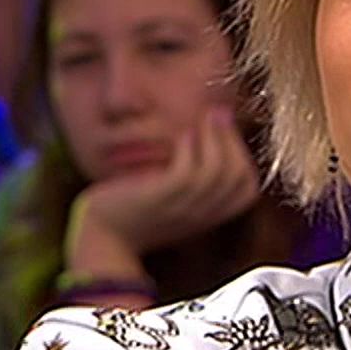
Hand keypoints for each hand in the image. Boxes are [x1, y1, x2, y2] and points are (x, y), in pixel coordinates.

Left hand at [68, 107, 262, 274]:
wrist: (102, 237)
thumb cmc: (134, 212)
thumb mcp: (172, 197)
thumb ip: (191, 178)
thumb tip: (206, 138)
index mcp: (208, 216)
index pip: (248, 189)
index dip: (244, 157)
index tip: (227, 131)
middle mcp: (200, 215)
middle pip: (237, 177)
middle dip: (233, 140)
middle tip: (220, 112)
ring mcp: (180, 208)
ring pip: (216, 171)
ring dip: (215, 137)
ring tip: (206, 115)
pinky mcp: (158, 199)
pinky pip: (187, 171)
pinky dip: (190, 148)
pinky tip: (181, 133)